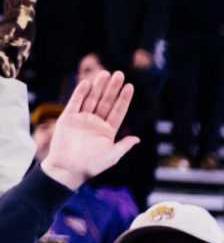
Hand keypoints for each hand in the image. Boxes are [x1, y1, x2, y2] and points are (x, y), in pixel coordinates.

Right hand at [39, 66, 139, 187]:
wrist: (68, 169)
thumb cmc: (91, 166)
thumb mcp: (112, 156)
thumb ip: (123, 146)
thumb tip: (137, 139)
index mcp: (108, 131)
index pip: (118, 111)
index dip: (124, 99)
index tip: (130, 87)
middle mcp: (96, 122)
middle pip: (106, 101)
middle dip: (112, 88)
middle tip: (119, 74)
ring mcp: (82, 119)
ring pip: (92, 99)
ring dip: (98, 86)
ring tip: (105, 73)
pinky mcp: (68, 118)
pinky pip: (75, 103)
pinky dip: (81, 93)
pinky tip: (87, 83)